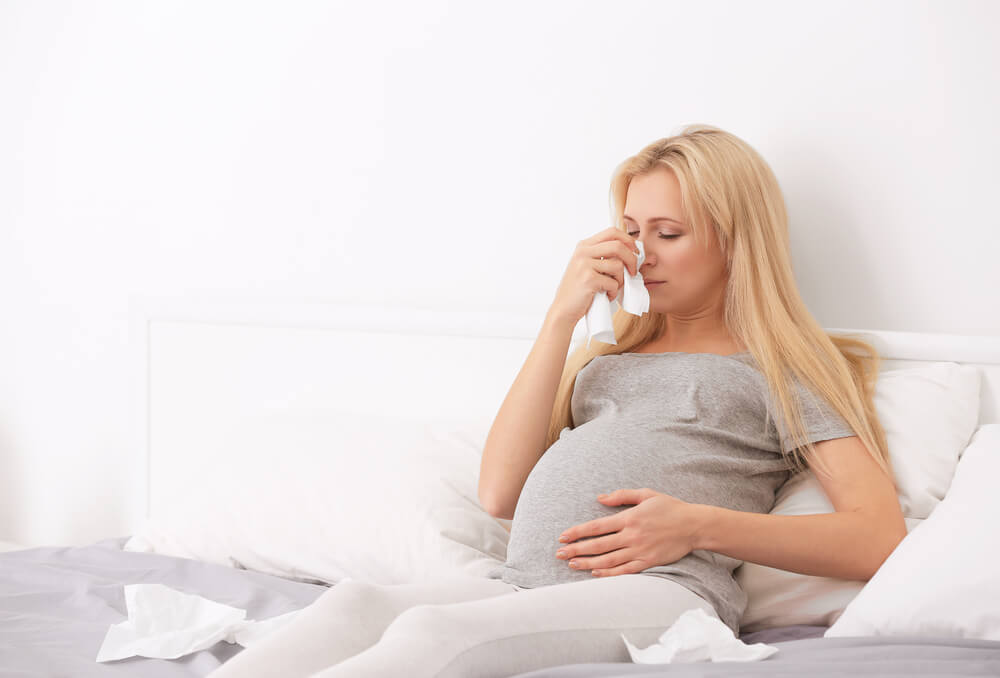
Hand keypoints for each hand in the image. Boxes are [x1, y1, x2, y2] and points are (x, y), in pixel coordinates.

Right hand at [548, 226, 639, 325]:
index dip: (628, 240)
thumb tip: (632, 252)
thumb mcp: (587, 266)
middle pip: (618, 246)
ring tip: (613, 288)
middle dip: (632, 260)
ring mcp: (584, 265)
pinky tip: (606, 296)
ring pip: (618, 266)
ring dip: (621, 280)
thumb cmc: (579, 290)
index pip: (612, 232)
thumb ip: (603, 256)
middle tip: (633, 272)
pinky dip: (613, 292)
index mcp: (584, 246)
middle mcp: (583, 252)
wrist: (563, 309)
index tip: (635, 252)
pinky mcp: (588, 279)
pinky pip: (613, 282)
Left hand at [555, 488, 703, 576]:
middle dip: (576, 549)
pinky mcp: (648, 562)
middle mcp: (631, 535)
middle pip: (598, 545)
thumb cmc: (670, 508)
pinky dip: (609, 573)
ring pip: (608, 560)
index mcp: (629, 518)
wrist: (694, 525)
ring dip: (588, 563)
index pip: (596, 527)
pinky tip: (595, 573)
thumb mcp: (646, 494)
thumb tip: (600, 498)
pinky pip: (625, 570)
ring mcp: (640, 550)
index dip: (577, 532)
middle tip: (559, 554)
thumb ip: (622, 496)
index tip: (563, 536)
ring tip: (572, 565)